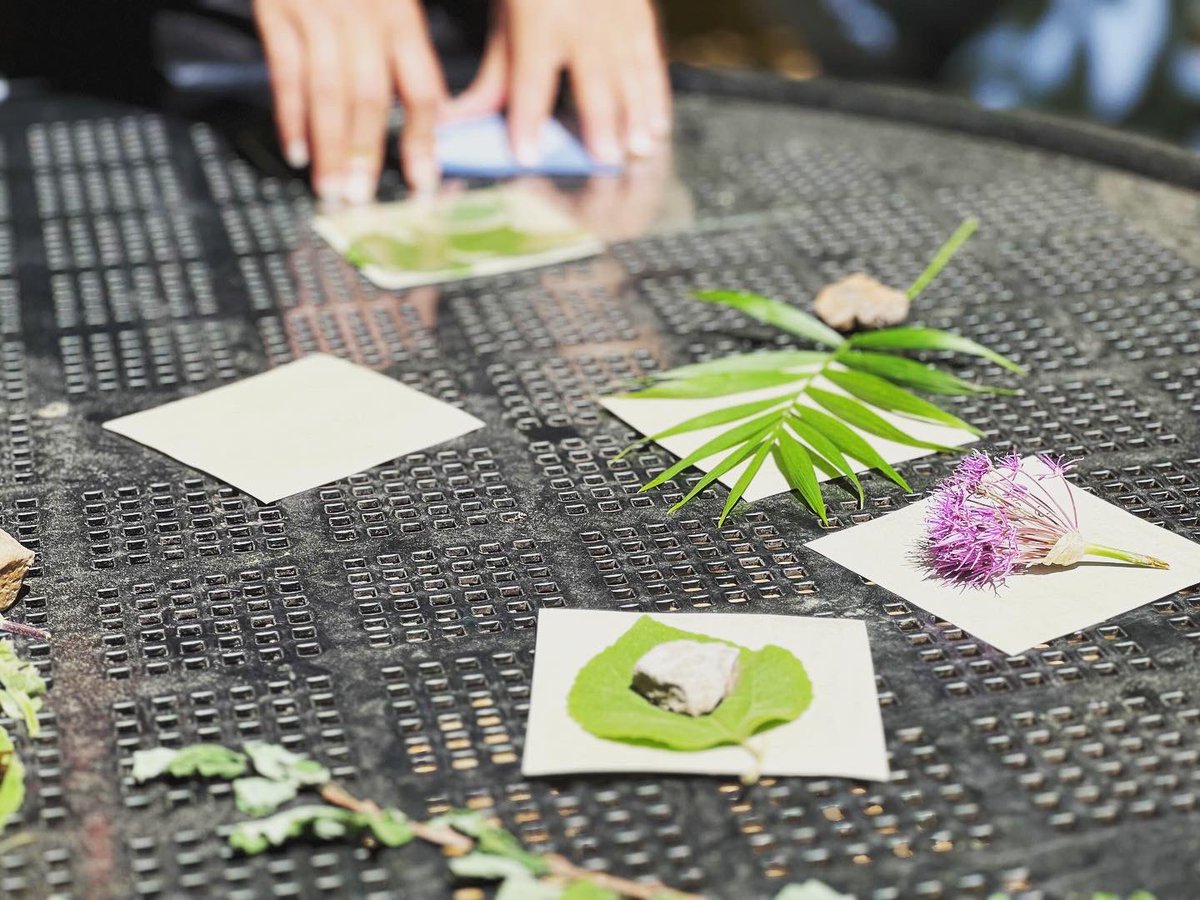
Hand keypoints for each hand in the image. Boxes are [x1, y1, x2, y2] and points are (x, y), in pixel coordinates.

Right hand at [254, 0, 446, 202]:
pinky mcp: (277, 8)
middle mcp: (363, 18)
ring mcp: (318, 14)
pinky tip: (294, 149)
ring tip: (330, 190)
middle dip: (368, 156)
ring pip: (328, 94)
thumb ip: (408, 36)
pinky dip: (289, 115)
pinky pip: (285, 71)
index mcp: (401, 13)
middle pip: (372, 101)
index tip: (423, 180)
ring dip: (329, 149)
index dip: (423, 140)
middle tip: (363, 200)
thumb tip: (428, 103)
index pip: (420, 89)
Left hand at [448, 0, 670, 165]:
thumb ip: (496, 74)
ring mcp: (616, 18)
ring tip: (638, 150)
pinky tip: (658, 126)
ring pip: (630, 75)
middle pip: (592, 81)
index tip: (528, 156)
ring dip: (637, 116)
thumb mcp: (506, 17)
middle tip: (605, 159)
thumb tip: (470, 121)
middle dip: (599, 123)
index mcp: (539, 21)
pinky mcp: (640, 17)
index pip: (532, 81)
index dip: (528, 122)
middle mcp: (582, 21)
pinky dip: (656, 97)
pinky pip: (651, 63)